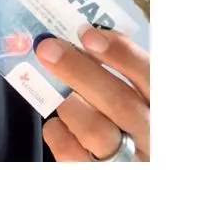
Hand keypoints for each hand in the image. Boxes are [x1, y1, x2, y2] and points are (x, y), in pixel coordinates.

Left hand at [35, 27, 149, 161]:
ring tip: (54, 88)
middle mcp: (152, 134)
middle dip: (79, 71)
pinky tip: (57, 122)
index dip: (121, 54)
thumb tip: (78, 38)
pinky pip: (71, 152)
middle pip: (119, 102)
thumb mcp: (136, 94)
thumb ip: (117, 70)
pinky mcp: (98, 174)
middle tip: (47, 49)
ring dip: (69, 102)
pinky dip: (57, 130)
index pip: (150, 76)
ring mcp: (129, 160)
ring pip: (96, 129)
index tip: (87, 34)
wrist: (126, 162)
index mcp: (162, 104)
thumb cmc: (127, 121)